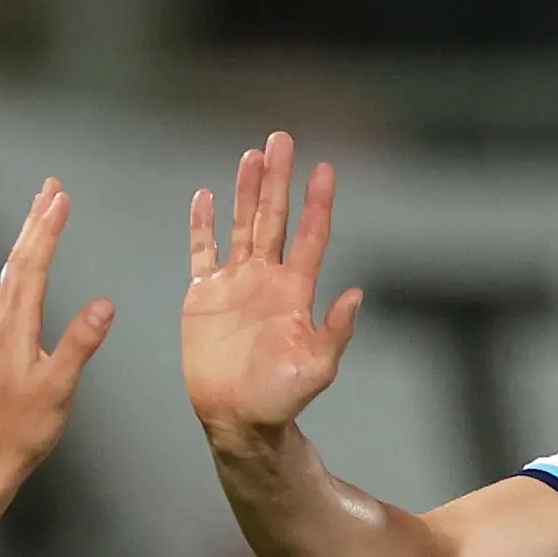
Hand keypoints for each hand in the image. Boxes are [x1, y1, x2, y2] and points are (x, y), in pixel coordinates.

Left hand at [0, 178, 115, 495]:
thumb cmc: (22, 430)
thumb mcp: (58, 388)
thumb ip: (80, 344)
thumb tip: (105, 304)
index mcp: (15, 328)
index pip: (34, 266)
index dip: (48, 229)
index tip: (61, 197)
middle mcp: (1, 323)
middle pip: (20, 261)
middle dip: (37, 221)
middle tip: (51, 186)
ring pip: (14, 273)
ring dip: (29, 239)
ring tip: (42, 214)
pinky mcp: (0, 346)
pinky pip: (13, 291)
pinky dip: (25, 266)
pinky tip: (28, 269)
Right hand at [181, 130, 363, 442]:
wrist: (238, 417)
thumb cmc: (281, 397)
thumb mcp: (318, 368)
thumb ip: (335, 331)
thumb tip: (355, 295)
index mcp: (295, 290)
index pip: (311, 236)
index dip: (318, 203)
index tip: (324, 169)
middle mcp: (267, 278)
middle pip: (274, 217)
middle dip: (278, 179)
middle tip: (282, 139)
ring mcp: (235, 283)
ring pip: (241, 225)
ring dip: (245, 190)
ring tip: (251, 155)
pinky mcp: (204, 296)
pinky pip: (202, 252)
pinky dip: (202, 225)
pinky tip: (205, 197)